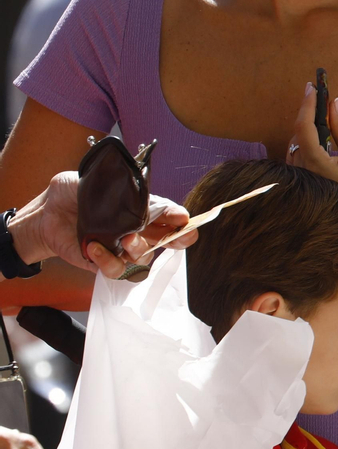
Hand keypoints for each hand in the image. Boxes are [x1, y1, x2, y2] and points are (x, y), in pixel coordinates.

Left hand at [9, 172, 193, 277]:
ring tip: (125, 239)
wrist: (45, 212)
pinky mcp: (103, 262)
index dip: (179, 218)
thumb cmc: (71, 193)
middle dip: (180, 239)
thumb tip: (134, 190)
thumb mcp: (93, 179)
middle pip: (169, 240)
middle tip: (178, 236)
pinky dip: (108, 261)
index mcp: (140, 208)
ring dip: (139, 249)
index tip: (181, 217)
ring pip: (144, 257)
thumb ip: (114, 182)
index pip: (169, 214)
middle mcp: (136, 230)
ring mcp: (121, 248)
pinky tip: (94, 247)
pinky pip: (116, 269)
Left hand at [287, 83, 337, 213]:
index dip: (308, 104)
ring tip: (325, 119)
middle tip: (322, 97)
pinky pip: (296, 152)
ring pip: (296, 141)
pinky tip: (320, 141)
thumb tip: (335, 104)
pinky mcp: (296, 178)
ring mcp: (295, 174)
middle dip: (310, 113)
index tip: (312, 87)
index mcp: (313, 161)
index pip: (304, 125)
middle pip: (299, 130)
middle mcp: (299, 168)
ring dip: (308, 128)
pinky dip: (306, 141)